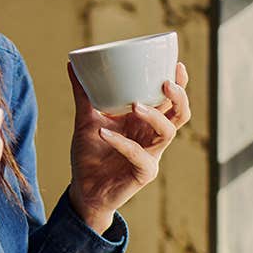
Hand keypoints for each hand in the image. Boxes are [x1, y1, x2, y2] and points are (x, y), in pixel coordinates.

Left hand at [67, 61, 191, 233]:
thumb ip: (83, 94)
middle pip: (179, 114)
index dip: (180, 83)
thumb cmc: (90, 154)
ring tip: (135, 104)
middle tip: (164, 82)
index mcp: (145, 121)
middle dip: (178, 97)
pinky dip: (122, 143)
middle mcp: (152, 136)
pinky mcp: (143, 173)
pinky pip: (140, 156)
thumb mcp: (85, 119)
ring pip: (167, 132)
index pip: (170, 100)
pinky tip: (103, 133)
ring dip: (154, 116)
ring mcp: (151, 155)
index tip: (177, 63)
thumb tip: (72, 63)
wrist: (83, 188)